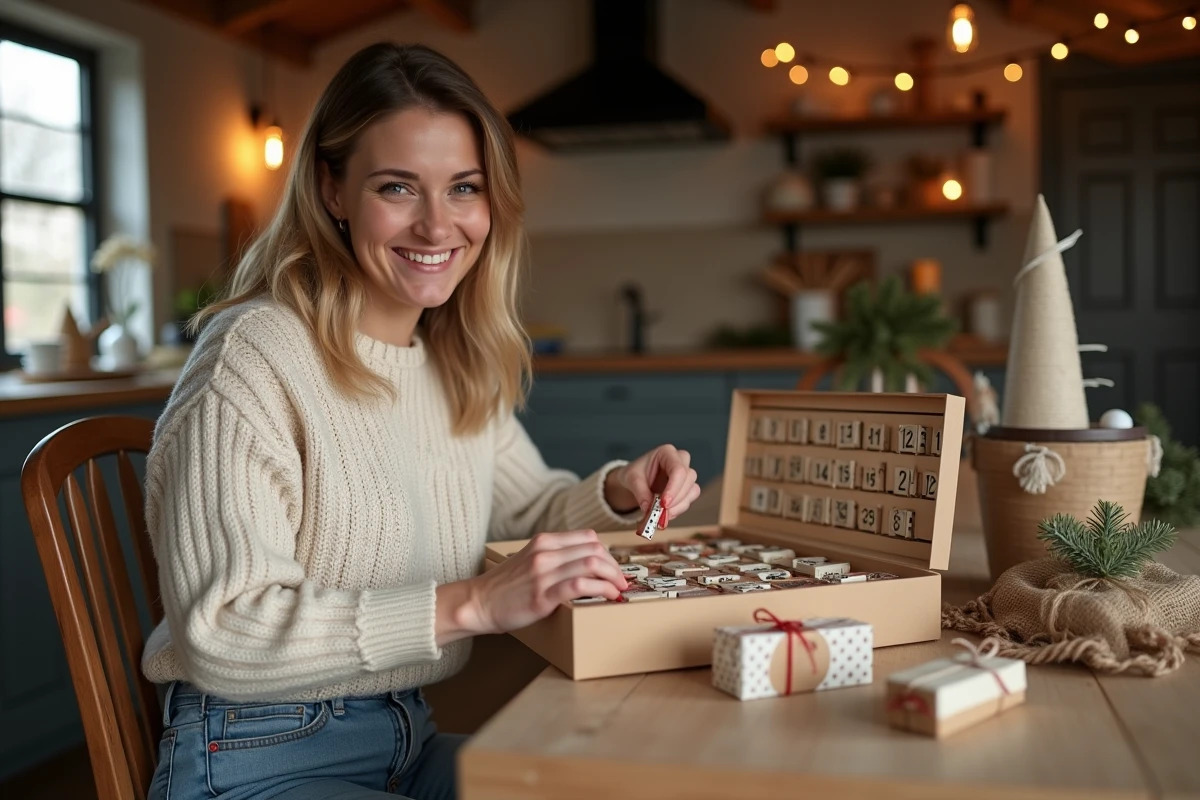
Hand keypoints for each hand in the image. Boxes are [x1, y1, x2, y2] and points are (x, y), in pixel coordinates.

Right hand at [451, 530, 626, 637]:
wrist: (478, 603)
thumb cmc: (506, 586)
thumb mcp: (530, 559)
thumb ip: (555, 556)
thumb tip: (587, 562)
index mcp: (544, 541)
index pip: (588, 538)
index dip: (608, 553)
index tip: (614, 569)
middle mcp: (545, 553)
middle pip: (595, 549)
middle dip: (615, 566)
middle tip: (621, 582)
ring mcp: (543, 573)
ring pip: (591, 564)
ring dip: (613, 577)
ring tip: (619, 590)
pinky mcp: (542, 595)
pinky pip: (581, 585)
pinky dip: (602, 589)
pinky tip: (608, 597)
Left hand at [604, 444, 700, 527]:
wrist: (636, 480)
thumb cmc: (635, 473)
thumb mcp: (631, 479)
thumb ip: (640, 492)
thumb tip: (648, 509)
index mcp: (667, 452)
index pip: (678, 469)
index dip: (673, 488)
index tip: (664, 504)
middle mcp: (680, 460)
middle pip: (688, 479)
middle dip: (676, 499)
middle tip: (661, 514)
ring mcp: (686, 474)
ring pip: (692, 490)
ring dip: (678, 506)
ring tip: (661, 516)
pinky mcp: (687, 488)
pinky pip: (689, 500)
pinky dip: (678, 510)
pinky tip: (666, 515)